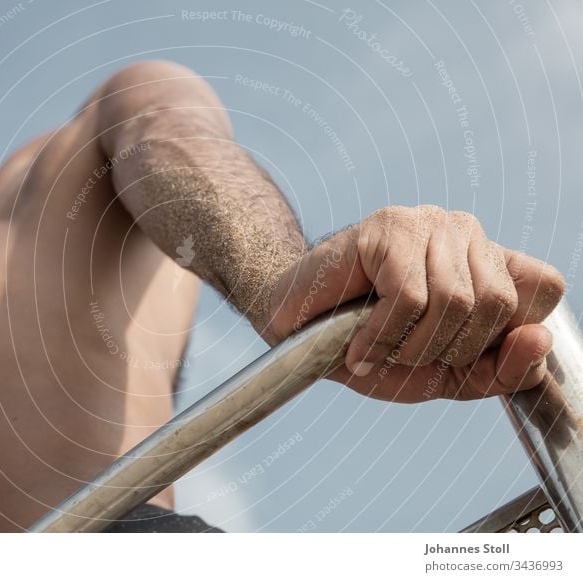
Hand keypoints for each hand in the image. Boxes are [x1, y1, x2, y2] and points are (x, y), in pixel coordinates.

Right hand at [267, 205, 565, 402]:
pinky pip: (412, 298)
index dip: (511, 334)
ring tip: (378, 348)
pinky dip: (383, 337)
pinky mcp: (389, 227)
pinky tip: (359, 345)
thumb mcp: (445, 376)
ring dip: (412, 346)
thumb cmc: (370, 350)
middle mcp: (465, 233)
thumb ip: (501, 371)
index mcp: (486, 263)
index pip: (544, 288)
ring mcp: (428, 224)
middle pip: (500, 304)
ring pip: (457, 301)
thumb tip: (539, 338)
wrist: (295, 332)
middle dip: (448, 350)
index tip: (459, 357)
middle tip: (403, 354)